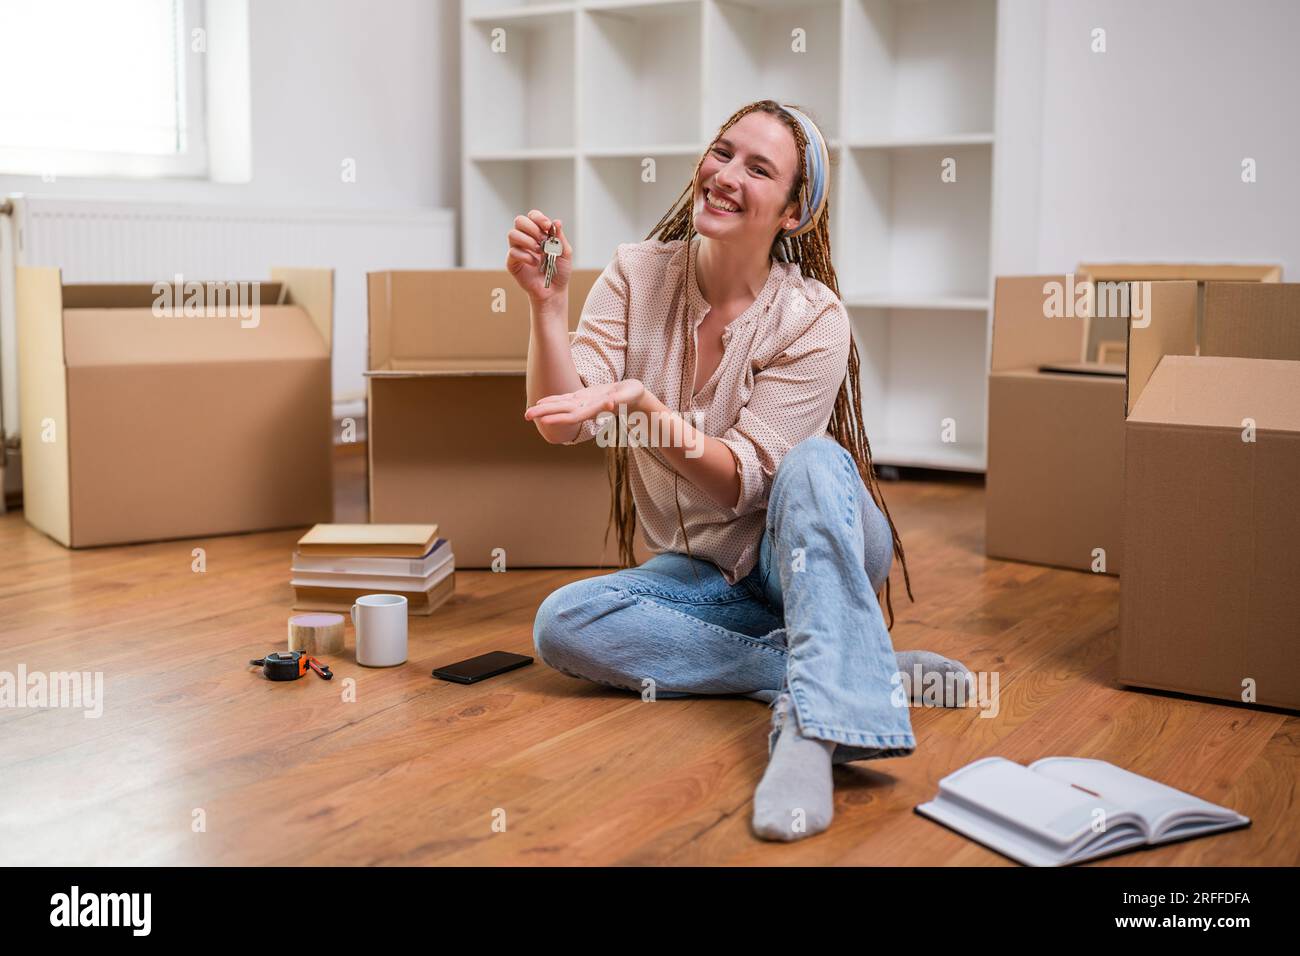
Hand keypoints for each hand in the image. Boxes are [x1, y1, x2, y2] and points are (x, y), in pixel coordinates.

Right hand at [506, 209, 572, 304]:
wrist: (554, 290)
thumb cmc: (559, 271)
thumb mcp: (565, 253)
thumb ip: (560, 238)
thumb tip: (557, 222)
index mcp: (538, 232)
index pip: (532, 216)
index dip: (538, 218)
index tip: (548, 226)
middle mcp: (526, 238)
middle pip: (519, 221)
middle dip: (532, 228)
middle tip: (543, 241)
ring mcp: (518, 250)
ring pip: (512, 234)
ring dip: (527, 241)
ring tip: (539, 251)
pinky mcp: (512, 263)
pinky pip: (512, 253)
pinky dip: (526, 256)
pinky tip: (535, 263)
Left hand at [524, 380, 645, 427]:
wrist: (634, 398)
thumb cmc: (633, 397)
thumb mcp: (627, 396)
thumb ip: (618, 400)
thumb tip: (608, 404)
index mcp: (595, 409)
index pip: (573, 416)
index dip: (558, 417)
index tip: (544, 420)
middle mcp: (586, 408)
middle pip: (562, 412)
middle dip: (544, 413)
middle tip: (525, 416)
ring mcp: (584, 403)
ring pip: (561, 406)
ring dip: (544, 409)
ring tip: (528, 412)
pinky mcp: (583, 397)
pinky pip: (565, 400)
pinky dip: (553, 401)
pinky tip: (542, 402)